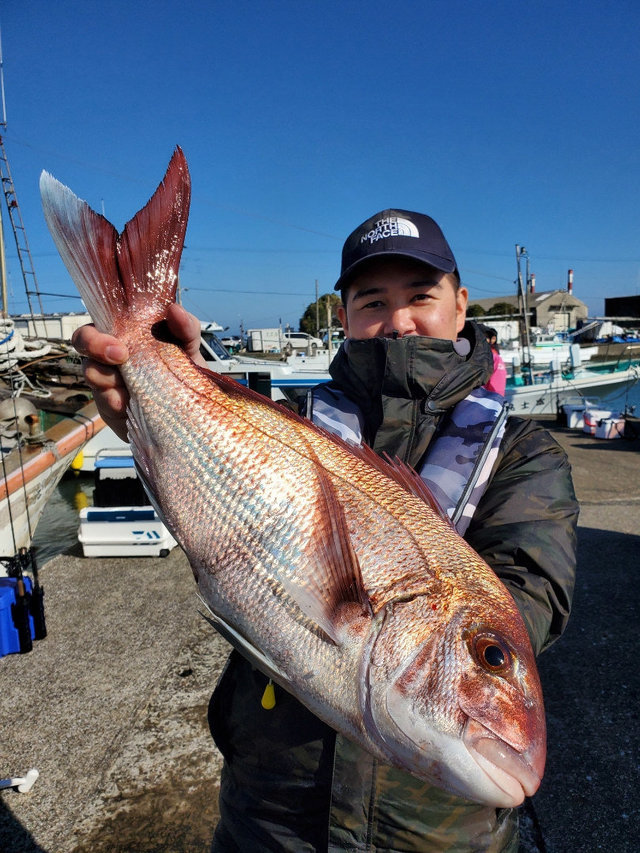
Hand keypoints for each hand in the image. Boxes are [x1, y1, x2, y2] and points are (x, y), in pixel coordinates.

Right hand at [72, 304, 204, 440]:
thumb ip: (186, 327)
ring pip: (91, 371)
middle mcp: (111, 353)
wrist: (190, 412)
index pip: (102, 317)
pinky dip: (115, 401)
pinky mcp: (109, 405)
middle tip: (120, 355)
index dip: (102, 317)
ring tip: (129, 386)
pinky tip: (127, 405)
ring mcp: (107, 379)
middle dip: (94, 344)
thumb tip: (174, 309)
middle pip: (83, 339)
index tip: (121, 335)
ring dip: (107, 377)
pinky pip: (103, 401)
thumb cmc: (184, 372)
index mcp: (127, 333)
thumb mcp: (190, 348)